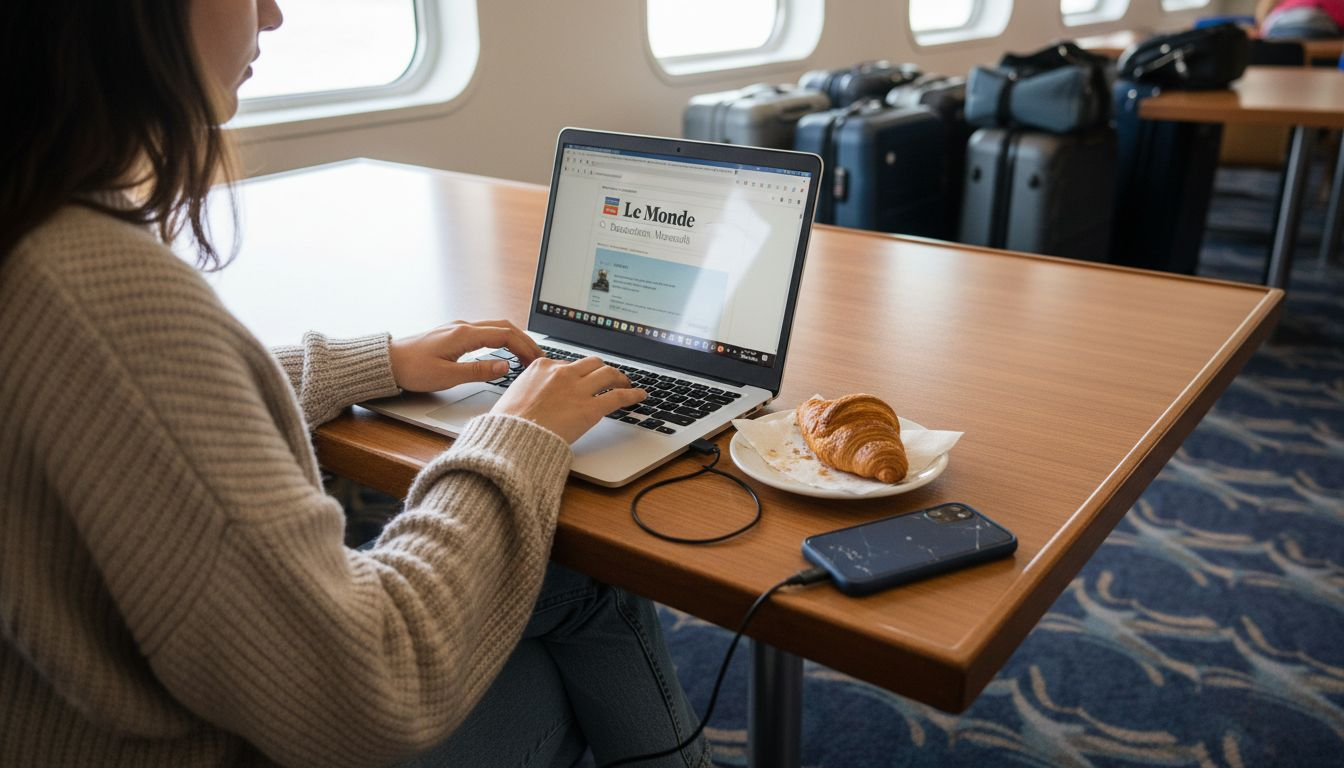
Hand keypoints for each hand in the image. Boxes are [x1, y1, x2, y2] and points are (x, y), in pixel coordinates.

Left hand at [388, 320, 542, 392]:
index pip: (504, 336)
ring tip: (526, 355)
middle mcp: (462, 327)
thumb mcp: (447, 377)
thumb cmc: (412, 370)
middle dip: (525, 341)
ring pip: (495, 327)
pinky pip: (485, 331)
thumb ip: (478, 371)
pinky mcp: (453, 334)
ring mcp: (458, 329)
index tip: (537, 360)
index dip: (524, 347)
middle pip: (504, 327)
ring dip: (514, 339)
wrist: (387, 362)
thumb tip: (504, 367)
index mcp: (463, 335)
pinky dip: (501, 339)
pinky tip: (503, 350)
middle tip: (539, 357)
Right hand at [493, 356, 645, 443]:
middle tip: (609, 378)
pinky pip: (617, 396)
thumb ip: (530, 389)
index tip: (582, 380)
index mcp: (541, 367)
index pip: (568, 364)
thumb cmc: (508, 423)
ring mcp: (577, 389)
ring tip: (626, 384)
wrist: (512, 438)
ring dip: (619, 378)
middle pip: (591, 364)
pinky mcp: (590, 408)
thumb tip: (536, 396)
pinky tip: (640, 395)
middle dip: (602, 370)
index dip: (578, 373)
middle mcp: (562, 373)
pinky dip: (632, 394)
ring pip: (607, 374)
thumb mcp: (514, 395)